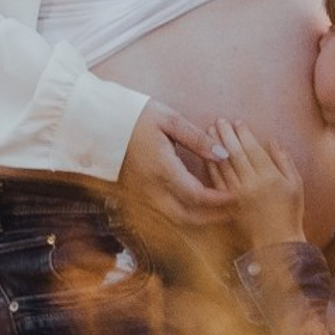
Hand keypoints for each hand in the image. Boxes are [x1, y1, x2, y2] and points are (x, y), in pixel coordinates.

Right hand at [117, 101, 234, 231]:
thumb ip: (197, 139)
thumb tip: (223, 154)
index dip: (221, 200)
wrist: (95, 122)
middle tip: (234, 210)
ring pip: (174, 219)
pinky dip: (182, 215)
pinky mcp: (135, 195)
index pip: (197, 195)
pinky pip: (162, 214)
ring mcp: (141, 195)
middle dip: (213, 217)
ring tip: (219, 211)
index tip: (239, 195)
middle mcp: (150, 188)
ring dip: (199, 219)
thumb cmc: (133, 115)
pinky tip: (194, 207)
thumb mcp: (168, 120)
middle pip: (187, 216)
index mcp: (161, 169)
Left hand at [209, 120, 305, 248]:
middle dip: (226, 134)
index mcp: (269, 177)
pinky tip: (207, 154)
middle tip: (220, 120)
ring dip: (215, 146)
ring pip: (223, 165)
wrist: (277, 241)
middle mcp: (251, 184)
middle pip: (235, 153)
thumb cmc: (290, 211)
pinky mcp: (228, 203)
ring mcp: (238, 194)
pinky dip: (210, 165)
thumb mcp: (295, 184)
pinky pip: (216, 181)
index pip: (253, 149)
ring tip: (210, 130)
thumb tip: (272, 141)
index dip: (244, 134)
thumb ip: (284, 160)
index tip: (238, 122)